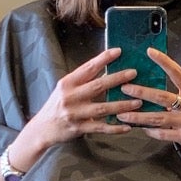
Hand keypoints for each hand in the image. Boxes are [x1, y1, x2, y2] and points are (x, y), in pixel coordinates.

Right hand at [16, 48, 138, 166]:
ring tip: (138, 102)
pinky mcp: (79, 128)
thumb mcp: (65, 89)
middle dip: (117, 79)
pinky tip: (127, 126)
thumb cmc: (57, 105)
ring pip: (103, 108)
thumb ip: (82, 80)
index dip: (103, 59)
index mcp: (67, 83)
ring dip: (122, 105)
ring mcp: (75, 114)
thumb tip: (106, 69)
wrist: (42, 128)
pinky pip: (101, 128)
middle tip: (133, 73)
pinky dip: (115, 128)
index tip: (119, 51)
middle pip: (98, 86)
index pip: (88, 68)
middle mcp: (70, 97)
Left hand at [115, 50, 180, 168]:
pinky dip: (149, 130)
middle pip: (162, 97)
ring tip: (122, 114)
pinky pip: (162, 133)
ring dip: (138, 116)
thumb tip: (151, 86)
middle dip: (141, 92)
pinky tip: (141, 128)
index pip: (178, 73)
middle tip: (124, 88)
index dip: (164, 61)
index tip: (149, 51)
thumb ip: (178, 93)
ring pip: (158, 117)